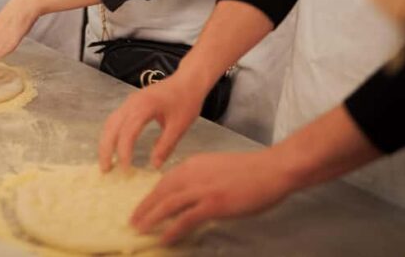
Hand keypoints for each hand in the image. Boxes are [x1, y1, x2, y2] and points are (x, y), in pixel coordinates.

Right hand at [99, 74, 208, 171]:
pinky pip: (115, 119)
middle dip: (106, 148)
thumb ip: (165, 146)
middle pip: (111, 126)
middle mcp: (132, 103)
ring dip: (106, 141)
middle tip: (106, 169)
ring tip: (106, 161)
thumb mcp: (179, 126)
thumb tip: (154, 165)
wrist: (188, 80)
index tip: (125, 169)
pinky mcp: (131, 102)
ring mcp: (129, 101)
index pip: (128, 132)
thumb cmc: (187, 101)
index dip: (124, 151)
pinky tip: (113, 145)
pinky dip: (111, 133)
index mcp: (144, 107)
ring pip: (111, 122)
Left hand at [130, 150, 293, 244]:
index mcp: (192, 164)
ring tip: (140, 229)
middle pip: (161, 192)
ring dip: (151, 218)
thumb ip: (200, 178)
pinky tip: (164, 239)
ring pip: (168, 204)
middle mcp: (192, 174)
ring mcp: (202, 189)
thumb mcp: (216, 168)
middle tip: (133, 220)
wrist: (271, 169)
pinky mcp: (213, 204)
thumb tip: (189, 195)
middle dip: (145, 207)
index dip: (151, 195)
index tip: (142, 206)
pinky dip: (172, 230)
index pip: (165, 181)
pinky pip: (186, 219)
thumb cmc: (249, 171)